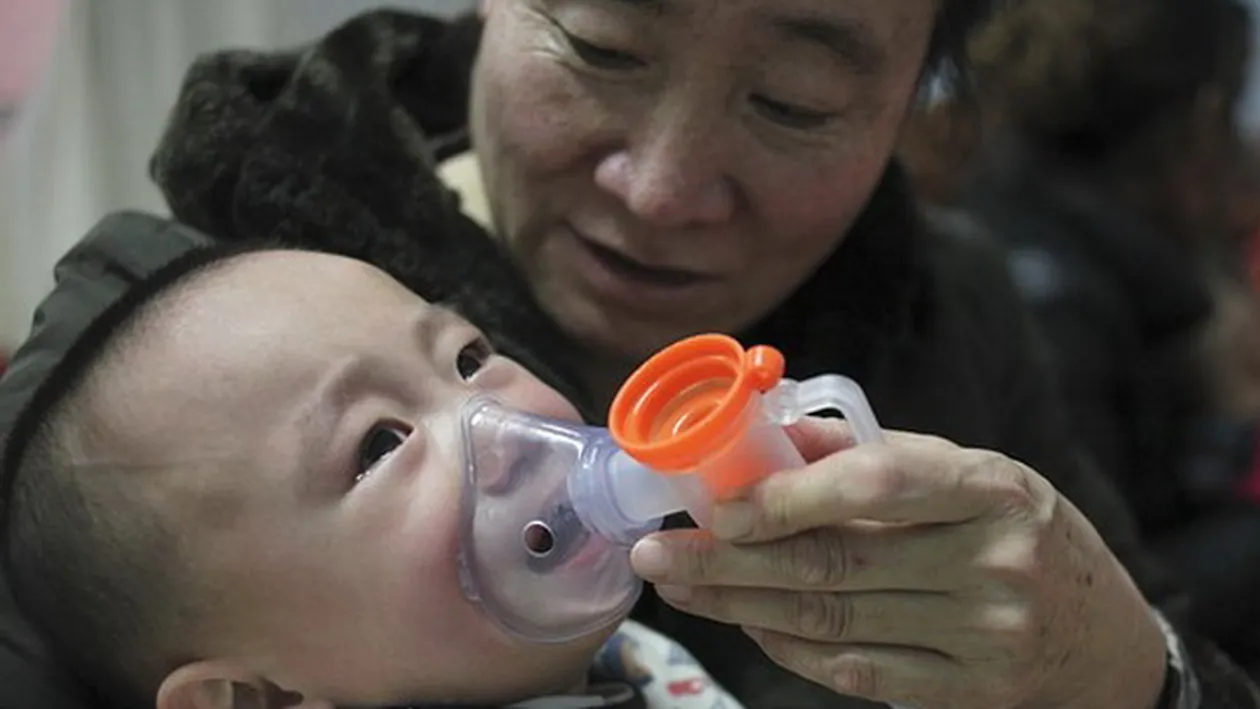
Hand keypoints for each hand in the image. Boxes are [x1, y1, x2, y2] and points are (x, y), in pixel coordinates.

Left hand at [630, 418, 1167, 708]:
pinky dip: (787, 645)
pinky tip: (744, 621)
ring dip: (740, 603)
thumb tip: (770, 435)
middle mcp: (993, 562)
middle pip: (834, 562)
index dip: (788, 495)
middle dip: (729, 559)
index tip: (718, 504)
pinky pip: (853, 670)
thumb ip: (874, 453)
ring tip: (682, 585)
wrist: (1105, 639)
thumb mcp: (972, 473)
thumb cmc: (1023, 533)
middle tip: (660, 552)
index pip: (879, 484)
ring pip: (831, 619)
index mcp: (992, 488)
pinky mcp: (966, 692)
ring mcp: (983, 635)